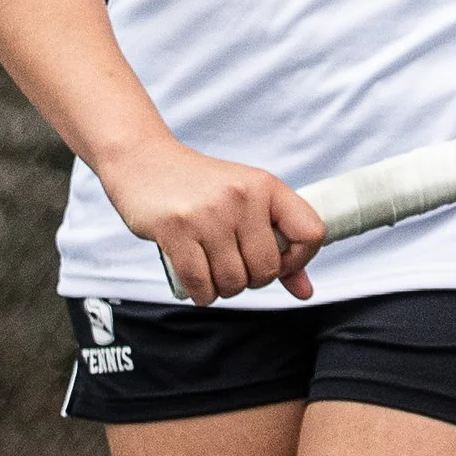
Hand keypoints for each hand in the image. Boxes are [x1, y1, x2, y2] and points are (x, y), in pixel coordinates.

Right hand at [100, 138, 323, 305]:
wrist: (144, 162)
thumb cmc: (199, 187)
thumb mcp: (246, 202)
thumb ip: (277, 244)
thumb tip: (305, 292)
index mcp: (266, 186)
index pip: (311, 233)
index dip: (299, 260)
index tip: (278, 262)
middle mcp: (241, 197)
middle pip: (266, 269)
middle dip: (252, 281)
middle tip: (234, 267)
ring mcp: (208, 213)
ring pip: (234, 282)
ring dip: (224, 289)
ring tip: (213, 271)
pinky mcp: (176, 229)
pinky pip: (201, 284)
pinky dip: (203, 294)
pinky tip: (198, 282)